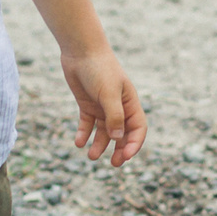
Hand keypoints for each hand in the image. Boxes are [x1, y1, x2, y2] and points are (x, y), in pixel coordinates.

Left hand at [62, 49, 146, 165]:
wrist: (81, 52)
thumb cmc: (100, 69)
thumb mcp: (109, 94)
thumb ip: (114, 117)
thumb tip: (118, 139)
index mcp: (130, 103)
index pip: (138, 129)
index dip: (134, 144)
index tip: (125, 156)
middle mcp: (118, 107)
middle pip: (122, 134)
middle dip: (119, 150)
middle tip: (113, 164)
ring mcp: (102, 107)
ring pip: (104, 132)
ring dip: (99, 145)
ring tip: (90, 155)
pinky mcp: (87, 105)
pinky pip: (87, 124)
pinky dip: (84, 134)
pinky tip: (79, 142)